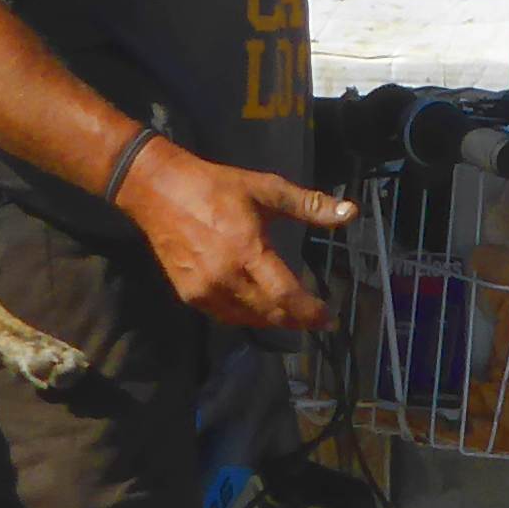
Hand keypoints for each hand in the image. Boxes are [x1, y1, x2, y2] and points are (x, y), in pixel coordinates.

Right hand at [118, 140, 354, 331]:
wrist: (158, 190)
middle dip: (297, 320)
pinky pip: (225, 315)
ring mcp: (204, 289)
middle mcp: (225, 277)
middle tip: (317, 320)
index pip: (286, 295)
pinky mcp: (188, 294)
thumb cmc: (215, 187)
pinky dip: (246, 316)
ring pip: (248, 318)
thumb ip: (308, 205)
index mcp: (247, 250)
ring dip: (273, 320)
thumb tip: (350, 213)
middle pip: (269, 313)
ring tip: (293, 315)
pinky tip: (259, 308)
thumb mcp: (266, 189)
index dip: (310, 312)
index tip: (329, 319)